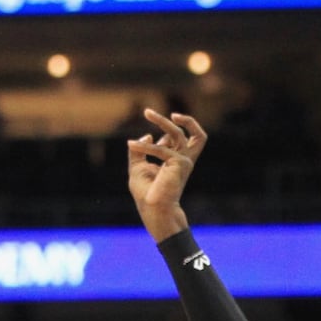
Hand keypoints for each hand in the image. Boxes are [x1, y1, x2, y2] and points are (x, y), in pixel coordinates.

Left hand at [127, 109, 206, 241]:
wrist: (153, 209)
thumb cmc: (146, 193)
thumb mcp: (137, 168)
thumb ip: (140, 151)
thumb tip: (147, 135)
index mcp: (176, 160)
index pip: (176, 139)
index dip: (159, 135)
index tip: (139, 142)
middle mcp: (184, 158)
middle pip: (189, 132)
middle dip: (173, 120)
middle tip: (147, 112)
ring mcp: (184, 160)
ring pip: (179, 133)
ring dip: (161, 121)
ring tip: (147, 113)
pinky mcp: (180, 163)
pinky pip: (160, 149)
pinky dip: (145, 147)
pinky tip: (132, 145)